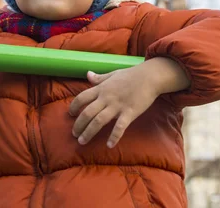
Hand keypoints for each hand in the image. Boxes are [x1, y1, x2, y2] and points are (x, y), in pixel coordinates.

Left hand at [69, 57, 188, 147]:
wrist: (149, 76)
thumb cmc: (131, 75)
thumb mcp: (112, 74)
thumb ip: (99, 78)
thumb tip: (88, 74)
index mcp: (101, 89)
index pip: (81, 97)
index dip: (74, 106)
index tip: (70, 114)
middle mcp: (106, 98)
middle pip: (87, 112)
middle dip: (78, 125)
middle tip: (74, 134)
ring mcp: (117, 106)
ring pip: (99, 121)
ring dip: (89, 132)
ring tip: (82, 141)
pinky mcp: (129, 113)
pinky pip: (120, 127)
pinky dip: (114, 136)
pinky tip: (109, 145)